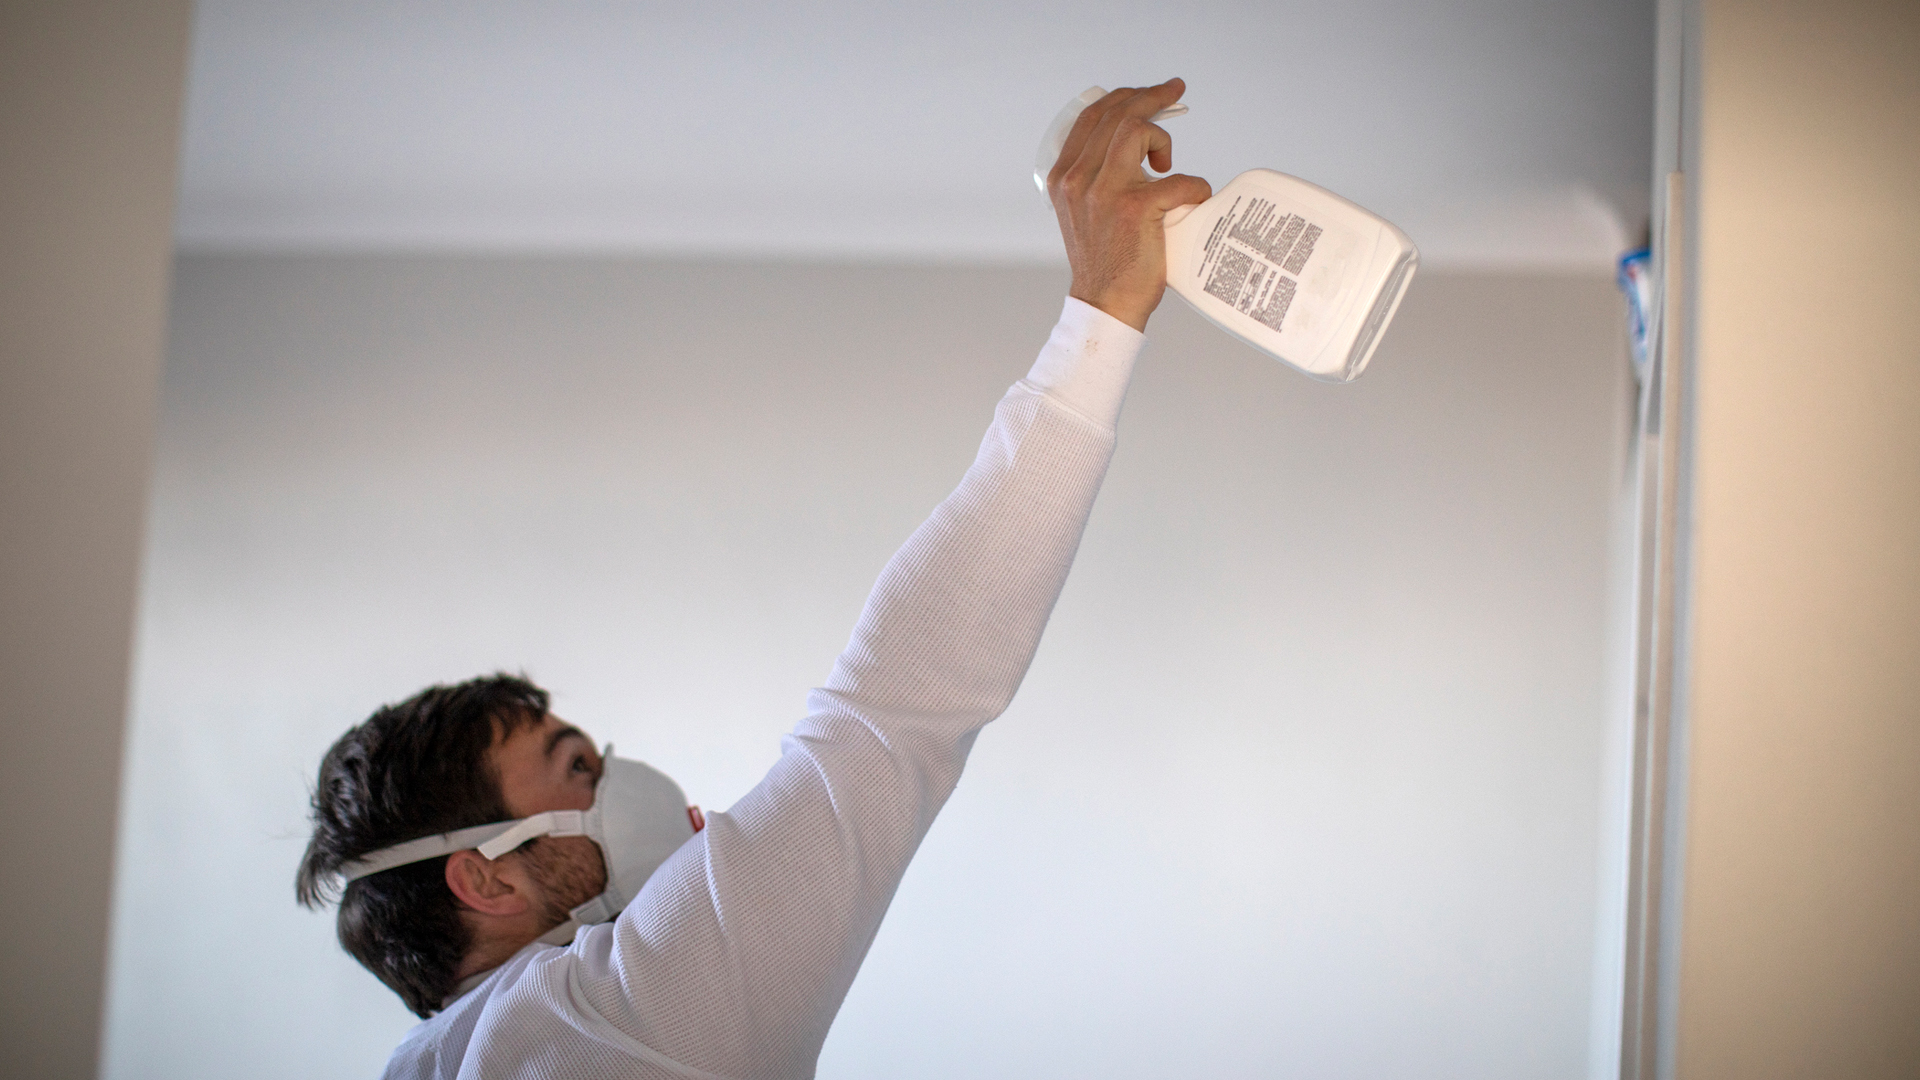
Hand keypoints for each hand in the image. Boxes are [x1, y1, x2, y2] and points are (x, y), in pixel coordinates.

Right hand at [1047, 79, 1212, 332]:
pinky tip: (1192, 201)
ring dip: (1163, 137)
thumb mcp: (1083, 211)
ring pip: (1138, 131)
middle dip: (1151, 97)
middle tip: (1175, 92)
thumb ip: (1097, 177)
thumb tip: (1136, 147)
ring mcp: (1105, 192)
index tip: (1149, 93)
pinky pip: (1178, 179)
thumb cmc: (1104, 260)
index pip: (1092, 116)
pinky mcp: (1135, 209)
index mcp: (1063, 176)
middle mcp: (1078, 179)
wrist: (1105, 304)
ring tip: (1167, 162)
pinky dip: (1194, 187)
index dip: (1124, 96)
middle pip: (1117, 114)